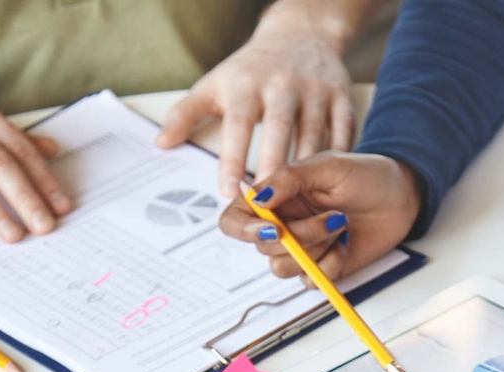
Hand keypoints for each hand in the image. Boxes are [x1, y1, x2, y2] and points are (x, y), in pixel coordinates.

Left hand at [156, 1, 356, 195]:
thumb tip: (160, 145)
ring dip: (306, 171)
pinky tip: (330, 185)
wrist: (301, 34)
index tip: (228, 191)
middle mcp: (283, 83)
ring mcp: (316, 89)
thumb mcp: (216, 84)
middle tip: (267, 205)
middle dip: (273, 166)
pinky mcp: (342, 95)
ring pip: (314, 134)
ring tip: (299, 203)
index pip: (237, 122)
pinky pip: (344, 131)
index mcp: (248, 82)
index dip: (232, 157)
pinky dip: (338, 158)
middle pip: (279, 128)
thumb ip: (185, 114)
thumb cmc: (251, 69)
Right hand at [219, 152, 421, 283]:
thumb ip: (289, 179)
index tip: (272, 228)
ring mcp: (302, 249)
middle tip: (334, 217)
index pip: (235, 220)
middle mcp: (283, 224)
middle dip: (300, 236)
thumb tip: (257, 198)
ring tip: (342, 226)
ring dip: (316, 249)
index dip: (243, 229)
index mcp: (275, 197)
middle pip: (263, 247)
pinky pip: (310, 281)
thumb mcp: (327, 166)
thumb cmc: (365, 174)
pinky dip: (330, 265)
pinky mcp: (322, 267)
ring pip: (283, 268)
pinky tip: (346, 244)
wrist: (402, 197)